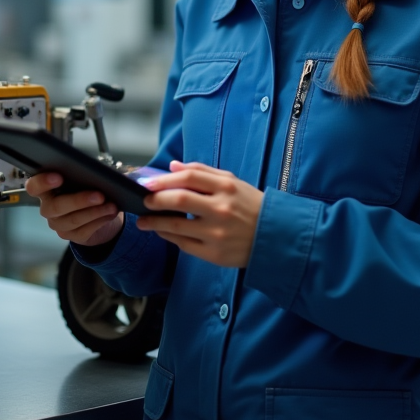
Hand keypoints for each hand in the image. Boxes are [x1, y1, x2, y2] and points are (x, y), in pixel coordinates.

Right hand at [25, 172, 123, 246]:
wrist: (98, 212)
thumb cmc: (87, 189)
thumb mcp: (86, 178)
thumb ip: (88, 172)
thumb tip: (108, 170)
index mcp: (46, 189)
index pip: (34, 186)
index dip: (43, 182)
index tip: (59, 177)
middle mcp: (48, 207)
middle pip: (56, 206)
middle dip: (79, 200)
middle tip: (99, 195)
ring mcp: (58, 223)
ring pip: (73, 220)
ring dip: (95, 212)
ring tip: (111, 205)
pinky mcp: (70, 235)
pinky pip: (84, 230)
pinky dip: (100, 221)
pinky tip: (109, 214)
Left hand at [136, 161, 262, 267]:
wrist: (276, 237)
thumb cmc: (251, 206)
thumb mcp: (233, 183)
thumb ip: (202, 172)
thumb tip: (173, 167)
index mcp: (226, 188)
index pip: (188, 178)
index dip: (164, 179)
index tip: (148, 183)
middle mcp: (221, 209)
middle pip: (178, 200)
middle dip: (155, 200)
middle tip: (144, 201)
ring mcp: (217, 233)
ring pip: (176, 226)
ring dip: (155, 223)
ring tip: (144, 221)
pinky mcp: (214, 253)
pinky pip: (184, 244)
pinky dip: (169, 237)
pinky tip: (163, 232)